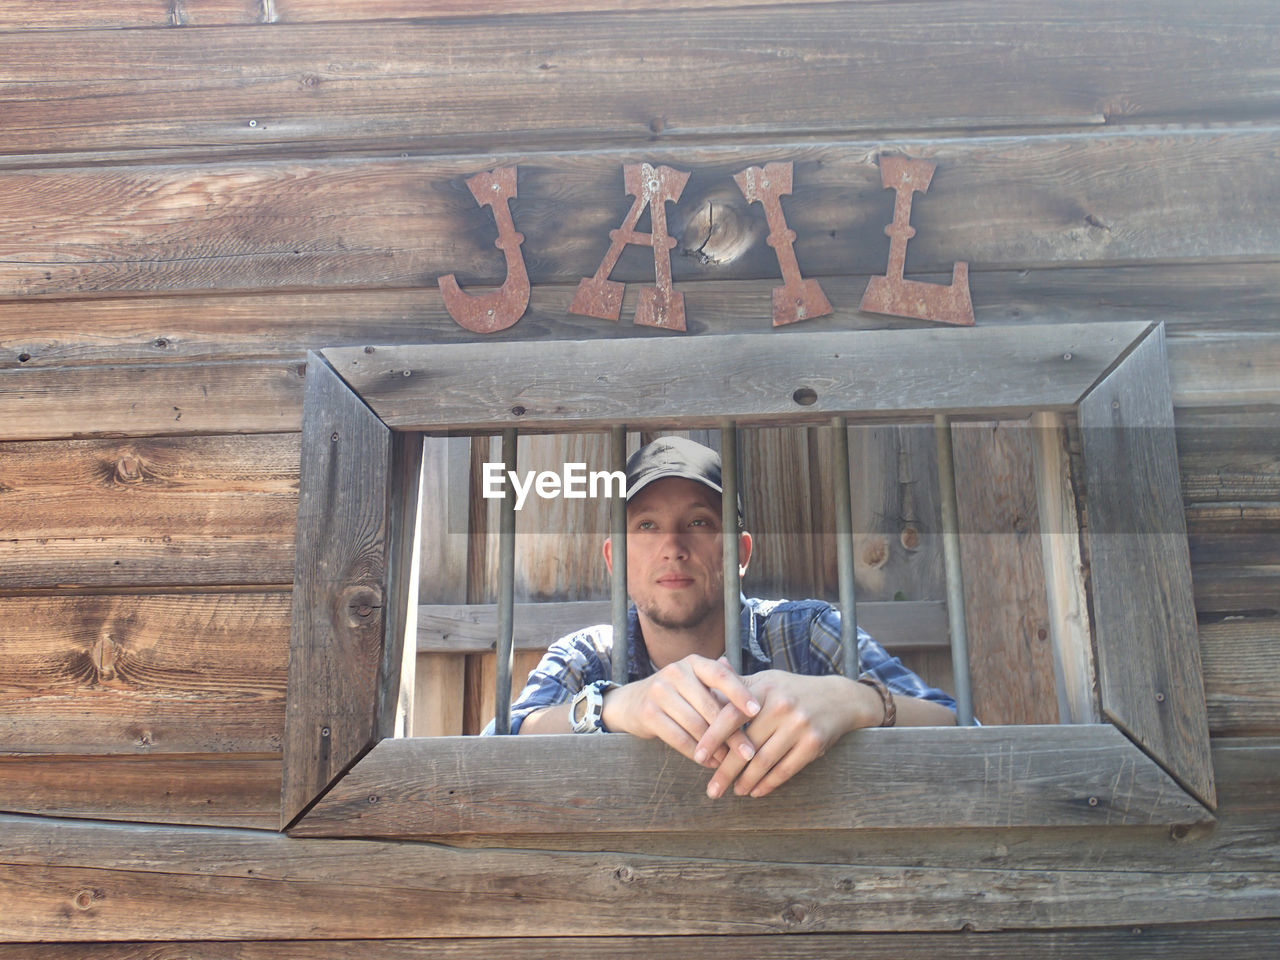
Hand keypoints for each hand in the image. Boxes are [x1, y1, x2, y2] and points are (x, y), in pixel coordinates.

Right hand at [601, 654, 760, 768]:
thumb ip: (724, 687)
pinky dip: (695, 753)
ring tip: (728, 762)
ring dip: (715, 748)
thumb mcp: (697, 683)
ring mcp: (659, 691)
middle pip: (710, 707)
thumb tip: (758, 694)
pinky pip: (678, 737)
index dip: (740, 693)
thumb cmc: (676, 694)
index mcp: (693, 663)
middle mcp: (675, 672)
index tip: (757, 711)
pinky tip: (707, 762)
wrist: (632, 702)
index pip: (721, 676)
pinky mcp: (648, 713)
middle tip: (749, 753)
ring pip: (696, 725)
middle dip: (732, 733)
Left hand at [698, 671, 878, 798]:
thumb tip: (702, 692)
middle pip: (746, 744)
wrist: (838, 698)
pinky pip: (785, 770)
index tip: (698, 757)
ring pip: (764, 761)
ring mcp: (799, 725)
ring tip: (734, 792)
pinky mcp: (813, 744)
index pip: (730, 715)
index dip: (712, 738)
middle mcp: (781, 706)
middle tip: (712, 789)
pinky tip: (756, 791)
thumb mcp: (766, 681)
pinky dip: (768, 784)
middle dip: (726, 770)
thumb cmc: (791, 691)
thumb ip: (735, 687)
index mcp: (764, 689)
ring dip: (746, 781)